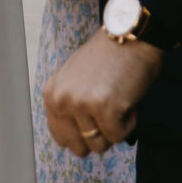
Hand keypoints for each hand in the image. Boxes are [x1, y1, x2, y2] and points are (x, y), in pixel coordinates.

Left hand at [43, 28, 162, 155]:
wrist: (130, 36)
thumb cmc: (107, 58)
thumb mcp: (74, 80)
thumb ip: (69, 107)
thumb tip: (73, 142)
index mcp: (51, 94)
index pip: (61, 137)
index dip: (82, 136)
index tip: (95, 121)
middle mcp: (62, 100)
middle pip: (80, 146)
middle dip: (99, 136)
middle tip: (109, 112)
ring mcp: (82, 104)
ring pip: (100, 145)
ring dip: (115, 128)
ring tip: (118, 100)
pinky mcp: (105, 109)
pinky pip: (119, 136)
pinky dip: (129, 122)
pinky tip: (128, 99)